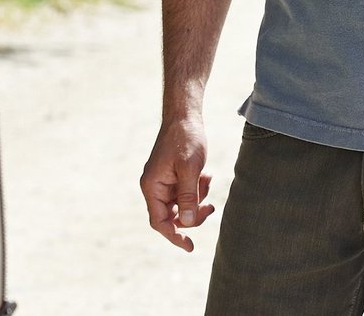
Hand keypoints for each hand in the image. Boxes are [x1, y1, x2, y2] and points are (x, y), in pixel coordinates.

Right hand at [140, 116, 214, 250]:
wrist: (185, 116)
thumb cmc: (185, 139)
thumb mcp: (189, 169)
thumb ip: (188, 197)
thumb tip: (187, 223)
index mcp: (152, 186)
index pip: (159, 222)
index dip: (174, 236)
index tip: (191, 247)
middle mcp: (155, 186)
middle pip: (173, 216)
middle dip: (193, 214)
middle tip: (210, 207)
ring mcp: (164, 182)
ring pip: (182, 205)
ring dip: (197, 199)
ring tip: (207, 179)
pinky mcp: (173, 177)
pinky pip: (186, 193)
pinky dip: (198, 189)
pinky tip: (206, 174)